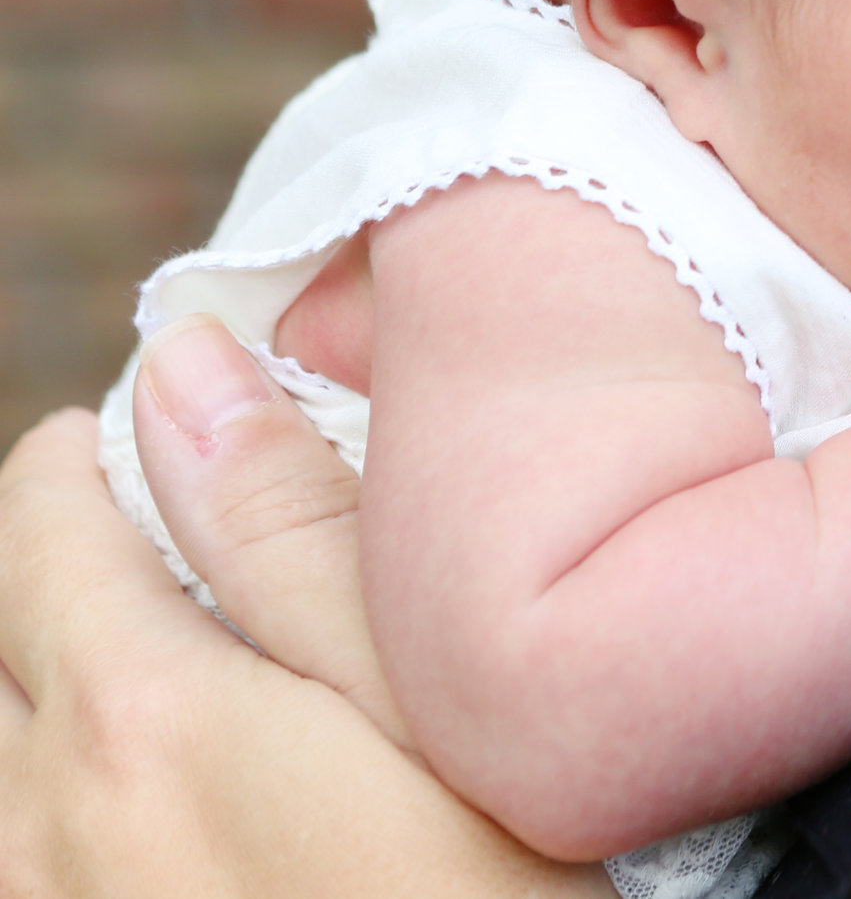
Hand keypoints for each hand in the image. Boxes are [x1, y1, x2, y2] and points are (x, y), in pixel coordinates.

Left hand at [0, 318, 606, 897]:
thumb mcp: (433, 703)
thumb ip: (295, 535)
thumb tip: (179, 374)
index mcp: (141, 718)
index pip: (46, 527)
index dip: (75, 460)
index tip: (109, 430)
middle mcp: (51, 824)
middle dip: (49, 568)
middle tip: (143, 541)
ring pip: (2, 762)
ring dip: (49, 691)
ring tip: (153, 678)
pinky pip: (24, 852)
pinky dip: (53, 793)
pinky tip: (146, 802)